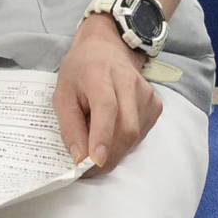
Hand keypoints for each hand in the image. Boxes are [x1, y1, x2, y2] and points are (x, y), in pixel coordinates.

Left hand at [55, 15, 161, 174]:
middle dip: (108, 155)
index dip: (102, 136)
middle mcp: (128, 82)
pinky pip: (141, 134)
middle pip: (126, 127)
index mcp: (100, 74)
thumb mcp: (62, 95)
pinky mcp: (155, 104)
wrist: (107, 49)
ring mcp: (146, 93)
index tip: (95, 161)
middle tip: (88, 168)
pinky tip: (113, 130)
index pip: (107, 107)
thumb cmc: (80, 71)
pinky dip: (125, 143)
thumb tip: (80, 159)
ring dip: (115, 150)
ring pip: (135, 135)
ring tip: (98, 140)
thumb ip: (70, 127)